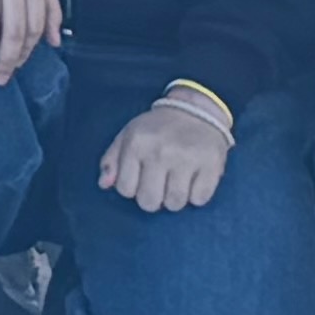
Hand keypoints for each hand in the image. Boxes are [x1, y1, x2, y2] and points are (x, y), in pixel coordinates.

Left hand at [97, 95, 230, 215]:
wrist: (195, 110)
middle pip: (149, 202)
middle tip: (159, 184)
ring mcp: (187, 159)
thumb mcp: (129, 135)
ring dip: (175, 198)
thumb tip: (103, 184)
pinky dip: (196, 195)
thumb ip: (112, 160)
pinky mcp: (211, 165)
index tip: (141, 178)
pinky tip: (194, 179)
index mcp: (136, 143)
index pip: (126, 189)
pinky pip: (199, 199)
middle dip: (153, 198)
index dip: (133, 188)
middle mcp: (161, 151)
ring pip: (175, 204)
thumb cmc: (157, 128)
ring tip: (176, 181)